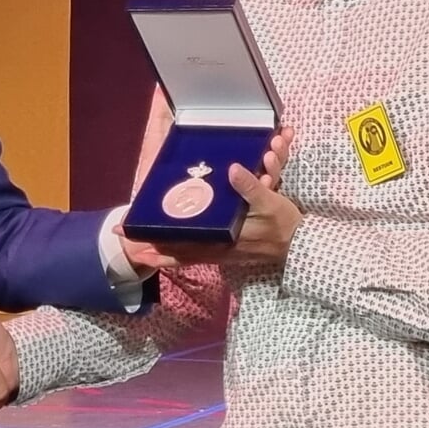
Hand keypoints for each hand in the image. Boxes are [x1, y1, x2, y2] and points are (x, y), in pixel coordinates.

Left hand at [121, 154, 301, 271]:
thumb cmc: (283, 224)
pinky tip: (174, 255)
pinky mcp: (229, 254)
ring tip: (143, 252)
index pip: (183, 241)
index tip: (130, 232)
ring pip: (187, 256)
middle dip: (153, 248)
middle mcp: (219, 249)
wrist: (301, 246)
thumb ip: (251, 187)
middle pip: (179, 252)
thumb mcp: (270, 202)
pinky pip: (199, 257)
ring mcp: (223, 254)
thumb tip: (232, 170)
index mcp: (224, 237)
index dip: (157, 239)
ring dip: (165, 253)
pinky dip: (183, 256)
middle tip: (127, 241)